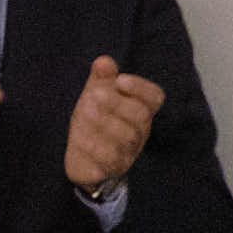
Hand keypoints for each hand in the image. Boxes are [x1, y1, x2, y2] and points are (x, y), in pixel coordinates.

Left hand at [56, 55, 163, 197]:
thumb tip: (103, 61)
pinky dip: (93, 145)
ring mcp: (127, 153)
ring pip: (124, 138)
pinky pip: (107, 160)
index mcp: (140, 111)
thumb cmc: (94, 122)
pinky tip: (78, 136)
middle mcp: (138, 133)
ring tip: (84, 111)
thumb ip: (101, 79)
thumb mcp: (95, 96)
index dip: (141, 88)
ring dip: (103, 122)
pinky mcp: (109, 170)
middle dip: (117, 103)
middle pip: (140, 116)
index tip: (120, 80)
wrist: (82, 160)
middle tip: (94, 94)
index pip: (154, 97)